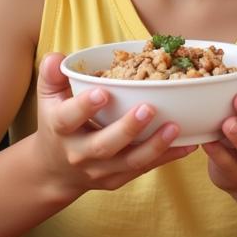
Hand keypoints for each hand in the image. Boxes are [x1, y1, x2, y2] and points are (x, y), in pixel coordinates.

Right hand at [32, 53, 195, 194]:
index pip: (69, 118)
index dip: (85, 107)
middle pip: (104, 145)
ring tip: (176, 127)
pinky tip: (188, 143)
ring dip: (155, 146)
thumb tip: (57, 57)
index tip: (103, 92)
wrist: (55, 171)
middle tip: (149, 108)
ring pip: (129, 162)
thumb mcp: (48, 99)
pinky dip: (167, 157)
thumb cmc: (56, 125)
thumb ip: (51, 75)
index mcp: (60, 129)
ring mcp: (100, 170)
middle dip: (127, 129)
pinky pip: (144, 168)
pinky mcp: (117, 179)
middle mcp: (79, 153)